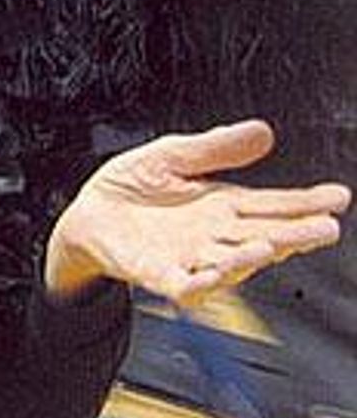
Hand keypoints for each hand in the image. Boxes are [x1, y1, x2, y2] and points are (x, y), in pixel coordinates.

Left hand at [45, 120, 350, 305]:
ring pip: (230, 264)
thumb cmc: (130, 187)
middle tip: (325, 227)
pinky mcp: (158, 274)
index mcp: (222, 205)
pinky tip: (216, 272)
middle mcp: (213, 236)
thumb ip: (214, 148)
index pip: (272, 205)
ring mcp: (189, 258)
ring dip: (251, 257)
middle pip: (263, 236)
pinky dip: (202, 283)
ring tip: (273, 244)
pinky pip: (185, 285)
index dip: (305, 203)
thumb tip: (263, 132)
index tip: (338, 197)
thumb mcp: (172, 155)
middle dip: (295, 234)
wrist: (86, 214)